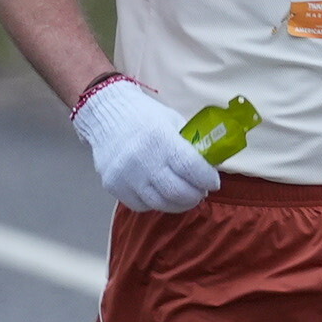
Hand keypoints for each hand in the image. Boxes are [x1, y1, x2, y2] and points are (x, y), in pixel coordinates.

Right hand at [75, 78, 216, 212]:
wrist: (107, 116)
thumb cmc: (146, 118)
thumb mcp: (174, 123)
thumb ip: (190, 146)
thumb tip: (209, 168)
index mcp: (161, 140)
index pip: (190, 167)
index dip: (206, 179)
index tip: (214, 183)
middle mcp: (142, 161)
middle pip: (176, 192)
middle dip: (195, 196)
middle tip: (201, 193)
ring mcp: (125, 176)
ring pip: (160, 203)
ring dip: (178, 204)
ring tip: (186, 197)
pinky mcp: (113, 187)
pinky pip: (140, 205)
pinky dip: (156, 203)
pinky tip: (162, 195)